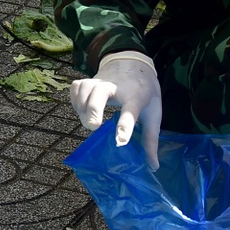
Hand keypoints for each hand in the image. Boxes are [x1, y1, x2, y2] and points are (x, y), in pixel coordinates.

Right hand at [69, 51, 163, 166]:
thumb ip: (150, 140)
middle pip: (99, 93)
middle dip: (93, 109)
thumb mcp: (153, 113)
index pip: (131, 110)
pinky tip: (82, 110)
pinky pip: (76, 88)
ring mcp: (100, 80)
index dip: (125, 126)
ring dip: (83, 108)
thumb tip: (152, 167)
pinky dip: (75, 101)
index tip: (119, 141)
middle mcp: (117, 86)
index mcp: (137, 96)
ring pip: (85, 90)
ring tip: (89, 122)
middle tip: (93, 127)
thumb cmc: (144, 92)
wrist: (133, 62)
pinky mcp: (89, 79)